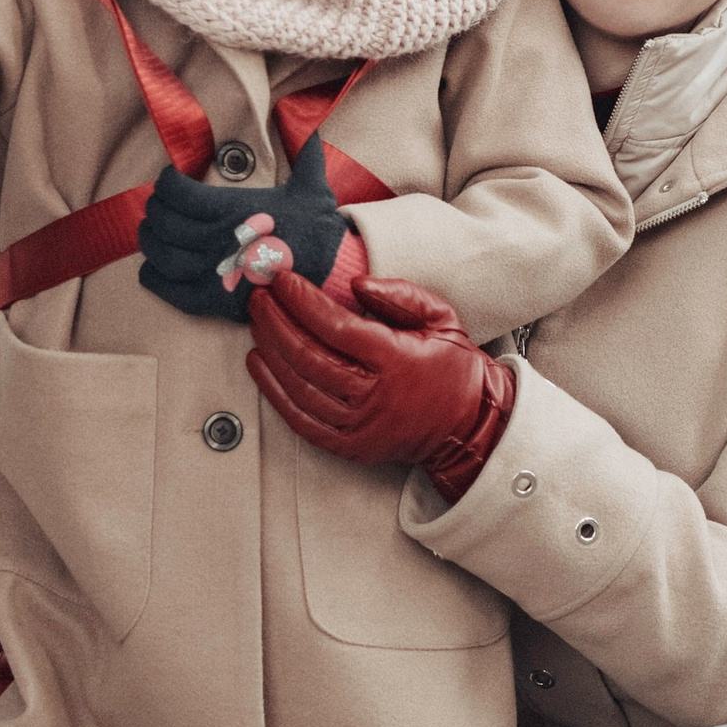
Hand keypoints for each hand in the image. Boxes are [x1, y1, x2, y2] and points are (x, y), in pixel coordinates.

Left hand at [138, 130, 348, 325]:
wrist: (330, 274)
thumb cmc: (318, 230)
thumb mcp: (313, 186)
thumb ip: (306, 152)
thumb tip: (309, 124)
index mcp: (234, 209)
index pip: (179, 192)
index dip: (166, 183)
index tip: (168, 179)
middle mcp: (219, 239)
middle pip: (165, 222)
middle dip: (155, 209)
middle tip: (156, 205)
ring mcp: (215, 272)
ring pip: (162, 255)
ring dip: (148, 242)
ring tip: (148, 232)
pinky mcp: (216, 301)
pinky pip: (170, 291)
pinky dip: (153, 279)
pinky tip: (151, 269)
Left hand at [246, 267, 515, 498]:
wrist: (469, 424)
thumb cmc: (451, 366)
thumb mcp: (440, 317)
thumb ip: (400, 295)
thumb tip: (355, 284)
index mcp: (396, 359)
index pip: (336, 327)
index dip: (303, 302)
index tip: (283, 280)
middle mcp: (374, 395)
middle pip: (308, 356)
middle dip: (276, 321)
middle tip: (259, 296)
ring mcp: (359, 425)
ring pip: (299, 387)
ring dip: (270, 352)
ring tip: (257, 324)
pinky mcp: (349, 446)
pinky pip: (300, 420)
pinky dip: (273, 392)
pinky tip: (259, 365)